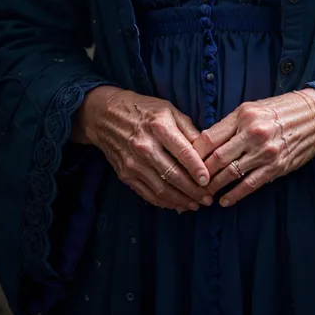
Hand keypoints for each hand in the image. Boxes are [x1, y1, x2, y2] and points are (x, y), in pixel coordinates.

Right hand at [73, 85, 213, 211]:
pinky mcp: (125, 174)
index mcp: (159, 126)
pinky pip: (148, 194)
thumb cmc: (143, 110)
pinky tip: (178, 204)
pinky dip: (164, 202)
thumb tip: (206, 150)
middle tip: (208, 198)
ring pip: (162, 189)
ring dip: (181, 200)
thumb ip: (188, 129)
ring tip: (196, 204)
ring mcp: (133, 163)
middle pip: (173, 175)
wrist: (105, 115)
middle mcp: (145, 146)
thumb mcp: (168, 109)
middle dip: (193, 190)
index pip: (182, 152)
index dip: (197, 168)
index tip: (208, 180)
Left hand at [192, 88, 314, 207]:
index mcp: (242, 115)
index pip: (208, 137)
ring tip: (203, 194)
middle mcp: (252, 133)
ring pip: (230, 174)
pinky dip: (234, 195)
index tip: (184, 162)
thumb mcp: (252, 108)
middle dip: (200, 174)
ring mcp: (264, 151)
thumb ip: (231, 124)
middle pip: (216, 158)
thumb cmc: (280, 110)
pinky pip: (249, 185)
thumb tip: (206, 142)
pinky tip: (224, 201)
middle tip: (189, 183)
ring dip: (214, 186)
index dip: (193, 153)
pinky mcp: (276, 167)